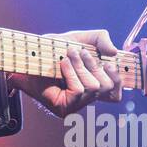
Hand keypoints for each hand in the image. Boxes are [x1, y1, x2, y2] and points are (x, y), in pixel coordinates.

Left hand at [8, 28, 122, 117]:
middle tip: (77, 52)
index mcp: (92, 86)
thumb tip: (114, 53)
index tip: (110, 64)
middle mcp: (85, 99)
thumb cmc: (53, 49)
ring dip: (81, 67)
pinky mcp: (64, 108)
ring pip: (94, 87)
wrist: (28, 55)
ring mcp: (75, 106)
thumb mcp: (80, 38)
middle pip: (107, 87)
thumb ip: (100, 39)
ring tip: (67, 56)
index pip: (115, 94)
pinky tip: (62, 65)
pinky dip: (72, 74)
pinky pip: (79, 90)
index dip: (118, 80)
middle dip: (93, 65)